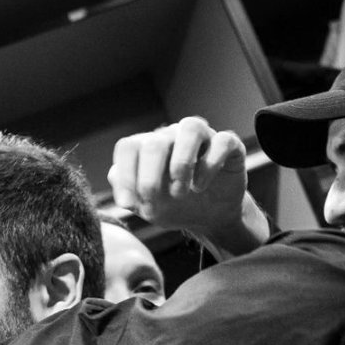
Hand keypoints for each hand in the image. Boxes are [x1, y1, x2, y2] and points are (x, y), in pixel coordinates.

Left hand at [108, 117, 267, 254]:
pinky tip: (201, 186)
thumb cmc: (176, 207)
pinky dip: (210, 164)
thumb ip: (128, 191)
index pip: (129, 147)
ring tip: (180, 191)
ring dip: (181, 163)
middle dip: (149, 177)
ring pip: (191, 126)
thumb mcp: (147, 205)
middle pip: (155, 141)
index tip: (128, 204)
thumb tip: (114, 174)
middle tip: (153, 203)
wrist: (211, 217)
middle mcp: (174, 137)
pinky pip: (222, 141)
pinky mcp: (229, 147)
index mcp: (150, 148)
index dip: (125, 175)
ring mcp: (203, 139)